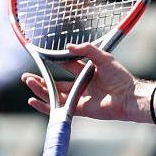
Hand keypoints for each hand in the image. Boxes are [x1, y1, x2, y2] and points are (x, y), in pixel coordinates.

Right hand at [21, 43, 151, 122]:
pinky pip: (59, 108)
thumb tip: (68, 46)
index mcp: (89, 72)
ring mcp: (80, 98)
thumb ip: (88, 50)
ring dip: (40, 89)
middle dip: (42, 80)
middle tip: (26, 76)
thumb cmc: (120, 77)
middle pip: (57, 83)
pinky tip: (33, 100)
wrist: (129, 96)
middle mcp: (83, 85)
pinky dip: (45, 105)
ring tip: (29, 82)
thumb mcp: (104, 58)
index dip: (57, 62)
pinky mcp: (80, 109)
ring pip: (55, 95)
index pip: (68, 66)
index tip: (44, 57)